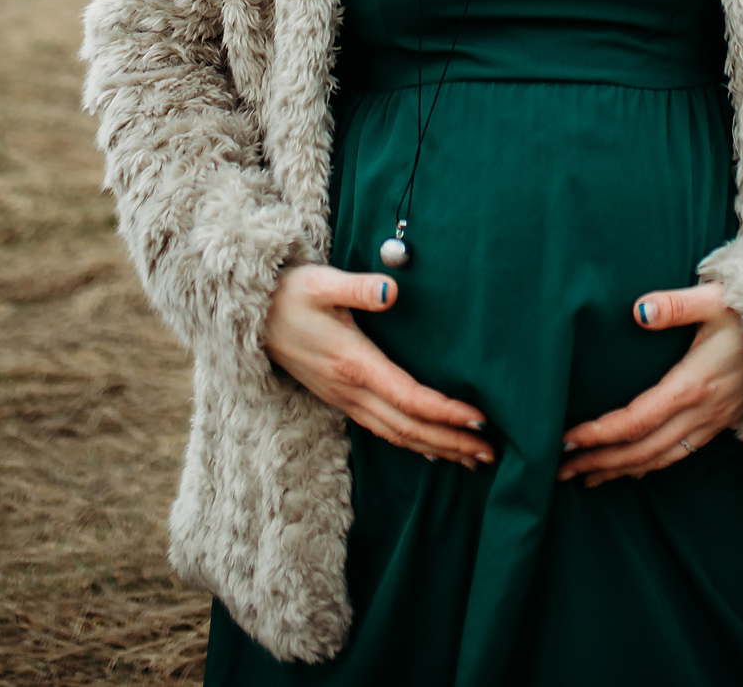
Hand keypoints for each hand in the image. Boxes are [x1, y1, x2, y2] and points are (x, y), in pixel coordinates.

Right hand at [262, 264, 493, 468]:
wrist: (251, 317)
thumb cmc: (291, 294)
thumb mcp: (323, 282)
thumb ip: (359, 288)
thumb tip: (392, 291)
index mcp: (353, 363)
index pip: (408, 397)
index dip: (445, 412)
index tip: (479, 420)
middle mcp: (351, 389)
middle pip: (409, 426)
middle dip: (451, 442)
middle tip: (491, 452)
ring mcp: (344, 399)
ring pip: (397, 435)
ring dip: (436, 449)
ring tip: (472, 459)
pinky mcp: (341, 399)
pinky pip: (382, 430)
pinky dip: (411, 443)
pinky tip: (433, 451)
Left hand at [557, 283, 742, 487]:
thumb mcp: (714, 299)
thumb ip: (674, 305)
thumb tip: (638, 311)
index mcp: (694, 384)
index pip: (636, 421)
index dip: (600, 434)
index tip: (566, 439)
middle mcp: (702, 411)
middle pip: (642, 449)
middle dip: (599, 461)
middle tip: (559, 469)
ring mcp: (714, 422)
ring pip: (660, 459)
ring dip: (621, 471)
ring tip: (585, 477)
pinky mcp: (721, 423)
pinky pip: (680, 455)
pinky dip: (650, 467)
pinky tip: (631, 469)